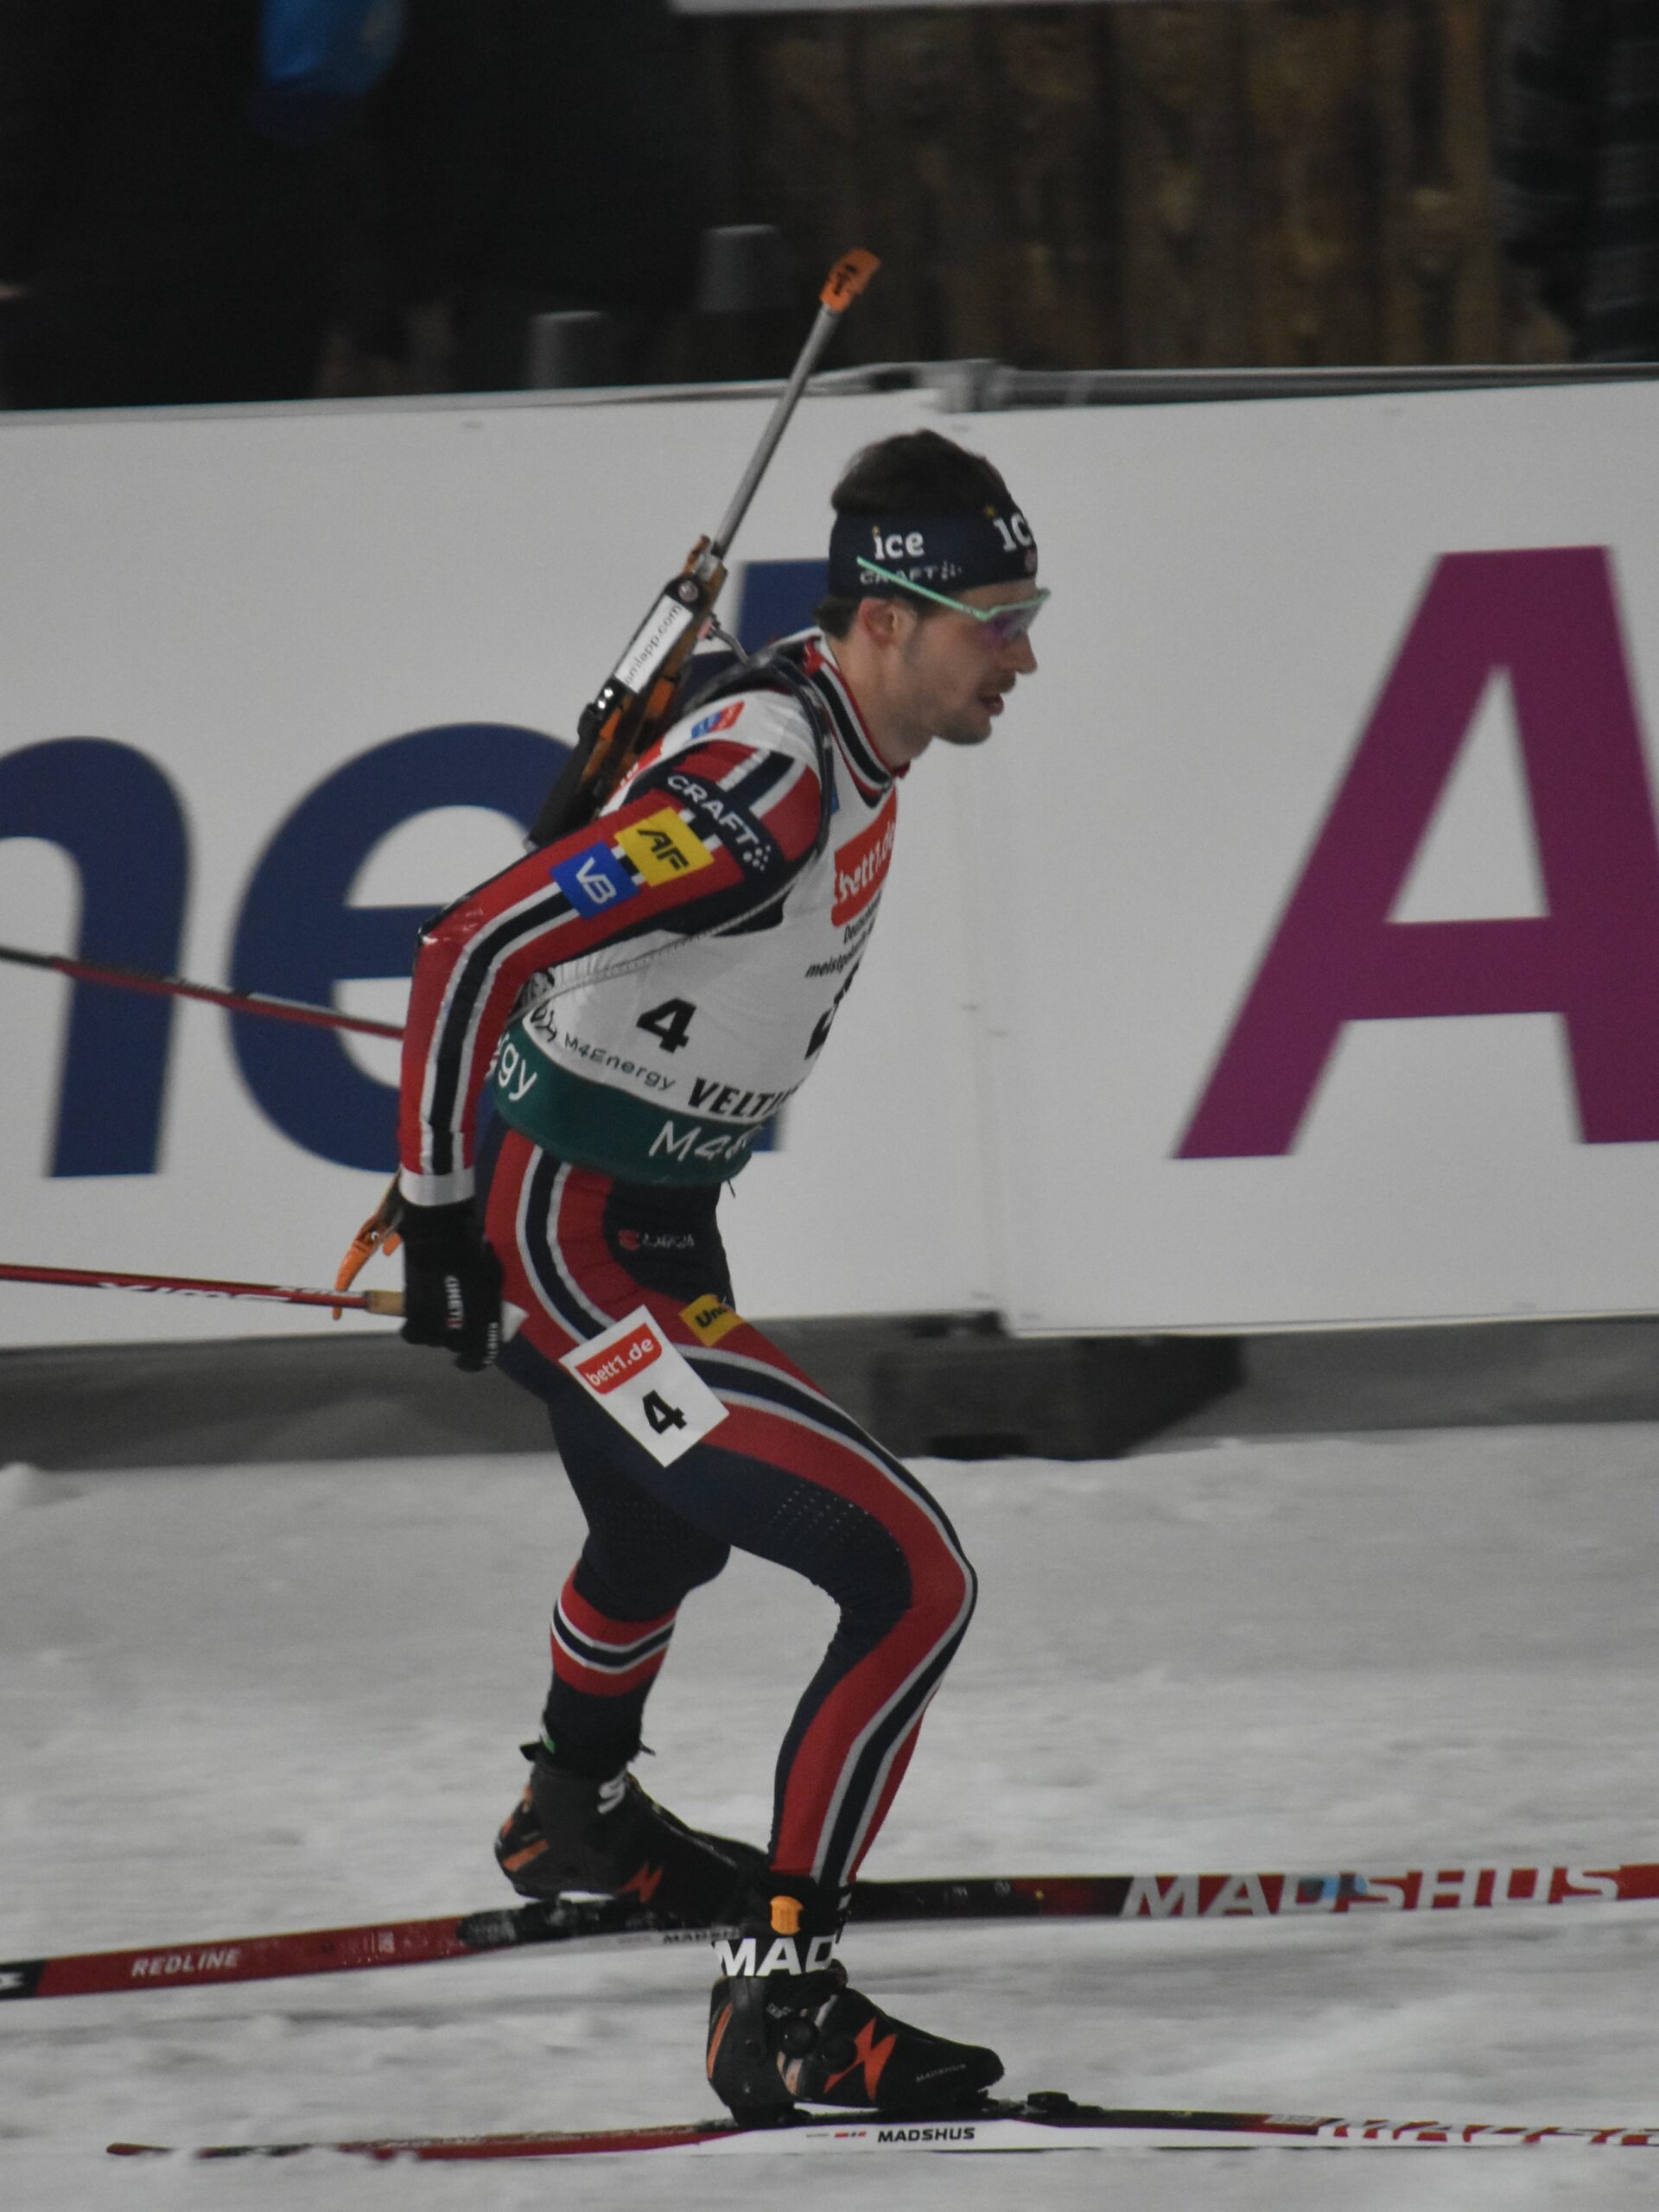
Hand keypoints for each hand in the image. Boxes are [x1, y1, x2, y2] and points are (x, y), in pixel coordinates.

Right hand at [398, 1199, 502, 1371]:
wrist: (441, 1237)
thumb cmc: (472, 1253)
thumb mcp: (493, 1280)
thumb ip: (492, 1304)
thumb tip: (492, 1320)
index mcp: (485, 1318)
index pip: (483, 1354)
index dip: (476, 1361)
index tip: (468, 1360)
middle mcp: (461, 1327)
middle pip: (457, 1347)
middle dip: (457, 1339)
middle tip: (456, 1321)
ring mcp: (437, 1323)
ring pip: (435, 1342)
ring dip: (437, 1333)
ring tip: (438, 1314)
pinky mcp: (415, 1314)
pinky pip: (413, 1334)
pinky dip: (416, 1328)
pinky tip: (418, 1318)